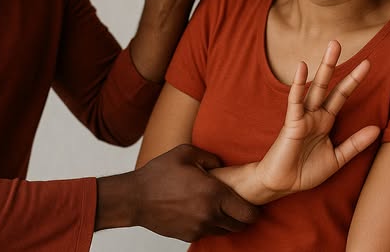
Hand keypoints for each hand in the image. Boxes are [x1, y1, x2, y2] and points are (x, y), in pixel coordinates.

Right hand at [132, 144, 258, 241]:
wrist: (135, 198)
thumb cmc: (158, 174)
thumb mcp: (186, 153)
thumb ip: (210, 157)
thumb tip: (222, 166)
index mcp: (214, 193)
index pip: (248, 213)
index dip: (254, 211)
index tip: (253, 205)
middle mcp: (210, 214)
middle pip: (240, 226)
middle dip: (243, 217)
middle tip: (239, 206)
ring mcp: (199, 228)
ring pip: (225, 231)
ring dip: (226, 221)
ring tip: (218, 207)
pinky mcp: (189, 235)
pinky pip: (208, 232)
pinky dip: (209, 224)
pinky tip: (201, 211)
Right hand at [253, 41, 379, 200]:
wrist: (282, 184)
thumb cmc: (305, 171)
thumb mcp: (337, 158)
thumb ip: (355, 144)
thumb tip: (377, 128)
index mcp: (325, 121)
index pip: (341, 96)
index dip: (353, 80)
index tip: (368, 64)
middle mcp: (314, 114)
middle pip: (326, 84)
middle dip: (333, 64)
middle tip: (337, 42)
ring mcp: (302, 117)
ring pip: (314, 87)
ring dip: (322, 67)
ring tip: (330, 48)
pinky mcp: (291, 123)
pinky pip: (295, 101)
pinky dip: (299, 85)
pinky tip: (302, 68)